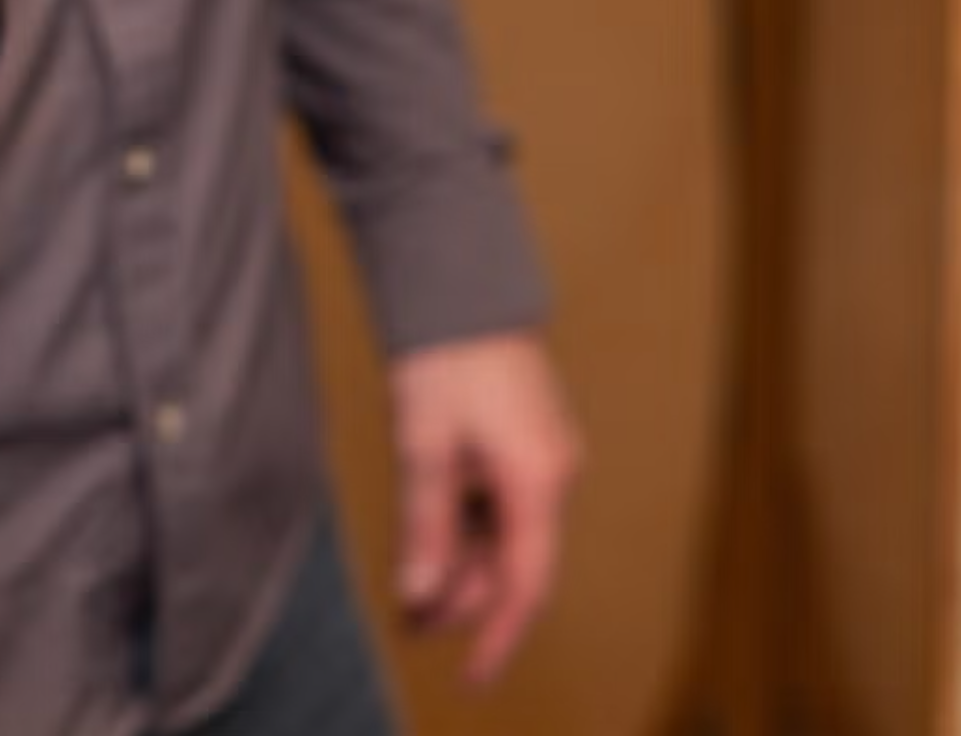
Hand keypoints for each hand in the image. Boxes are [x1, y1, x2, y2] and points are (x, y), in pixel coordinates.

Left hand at [391, 331, 580, 687]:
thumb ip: (425, 525)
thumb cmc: (445, 355)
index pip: (526, 584)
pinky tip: (430, 541)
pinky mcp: (526, 441)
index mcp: (537, 479)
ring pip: (505, 534)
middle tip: (408, 623)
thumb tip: (419, 593)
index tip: (472, 678)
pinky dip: (466, 528)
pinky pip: (501, 503)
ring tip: (409, 589)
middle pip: (514, 562)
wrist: (461, 283)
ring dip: (460, 563)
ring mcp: (542, 456)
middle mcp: (552, 473)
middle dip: (462, 598)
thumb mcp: (424, 445)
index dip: (498, 636)